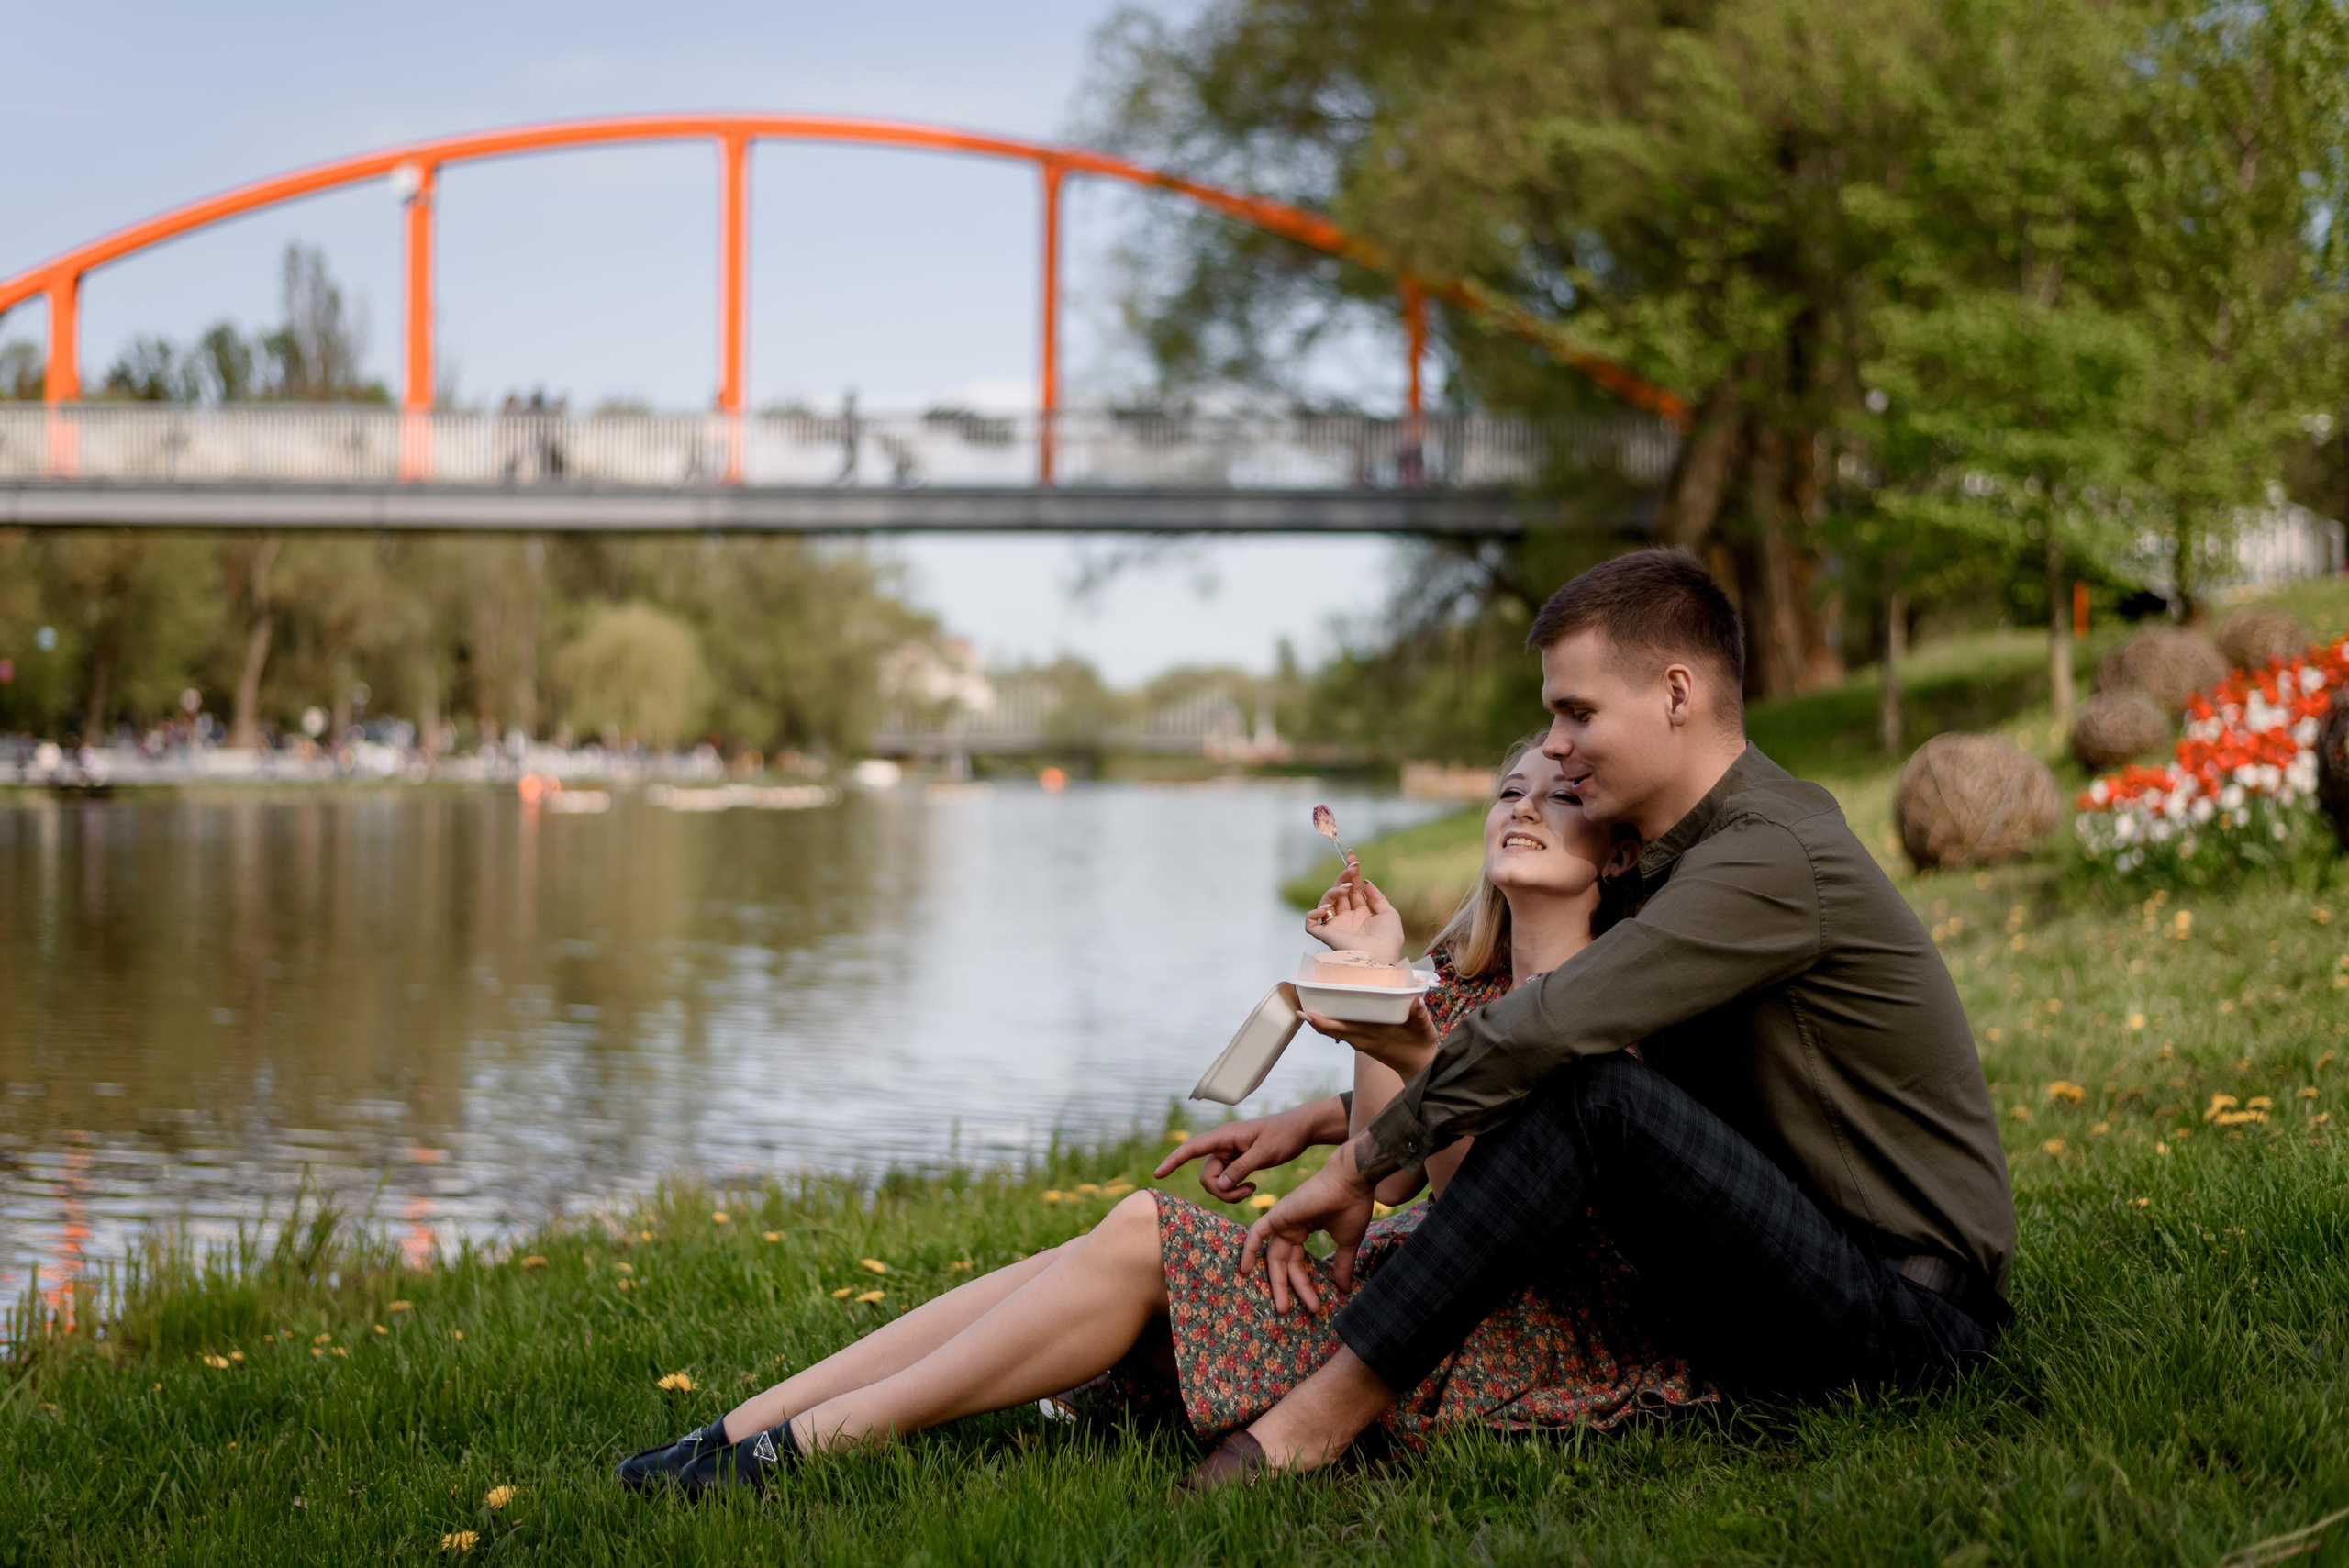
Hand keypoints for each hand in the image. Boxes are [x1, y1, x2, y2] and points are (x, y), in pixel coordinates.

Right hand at [1155, 1097, 1342, 1201]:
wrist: (1300, 1130)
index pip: (1191, 1148)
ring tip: (1253, 1190)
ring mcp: (1228, 1153)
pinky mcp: (1236, 1161)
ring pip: (1215, 1181)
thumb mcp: (1265, 1153)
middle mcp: (1222, 1144)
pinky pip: (1226, 1181)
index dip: (1173, 1161)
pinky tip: (1253, 1186)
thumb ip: (1240, 1169)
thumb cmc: (1284, 1136)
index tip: (1158, 1175)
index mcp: (1225, 1136)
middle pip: (1206, 1175)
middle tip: (1247, 1193)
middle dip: (1221, 1191)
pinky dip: (1235, 1189)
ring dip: (1230, 1192)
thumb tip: (1218, 1184)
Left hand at [1240, 1139, 1376, 1312]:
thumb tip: (1344, 1289)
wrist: (1353, 1182)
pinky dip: (1249, 1250)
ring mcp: (1283, 1220)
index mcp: (1304, 1230)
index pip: (1297, 1263)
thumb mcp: (1347, 1242)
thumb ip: (1341, 1265)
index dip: (1304, 1284)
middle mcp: (1291, 1226)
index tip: (1315, 1305)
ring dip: (1276, 1282)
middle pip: (1283, 1264)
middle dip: (1287, 1289)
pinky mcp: (1278, 1214)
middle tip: (1288, 1312)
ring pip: (1274, 1257)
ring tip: (1282, 1308)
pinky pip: (1257, 1234)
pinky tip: (1245, 1270)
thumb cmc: (1352, 1207)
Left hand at [1302, 997, 1440, 1079]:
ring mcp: (1363, 1042)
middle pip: (1333, 1031)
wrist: (1421, 1067)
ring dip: (1321, 1023)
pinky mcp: (1365, 1044)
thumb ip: (1420, 1015)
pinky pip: (1344, 1034)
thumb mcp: (1424, 1029)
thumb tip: (1416, 1001)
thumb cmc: (1421, 1045)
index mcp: (1373, 1035)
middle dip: (1315, 1021)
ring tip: (1307, 1010)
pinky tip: (1328, 1016)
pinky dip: (1332, 1026)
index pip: (1343, 1028)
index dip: (1324, 1022)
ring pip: (1336, 1033)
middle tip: (1298, 1008)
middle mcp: (1363, 1040)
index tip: (1309, 1014)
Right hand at [1304, 860, 1403, 962]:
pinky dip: (1313, 914)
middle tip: (1351, 867)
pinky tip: (1326, 909)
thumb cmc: (1388, 940)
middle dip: (1344, 877)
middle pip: (1339, 892)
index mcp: (1362, 915)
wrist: (1380, 957)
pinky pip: (1310, 922)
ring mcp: (1336, 926)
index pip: (1353, 889)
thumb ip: (1377, 897)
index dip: (1352, 873)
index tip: (1353, 857)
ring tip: (1345, 890)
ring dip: (1334, 890)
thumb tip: (1365, 882)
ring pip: (1325, 902)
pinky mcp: (1326, 935)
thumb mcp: (1389, 914)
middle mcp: (1347, 919)